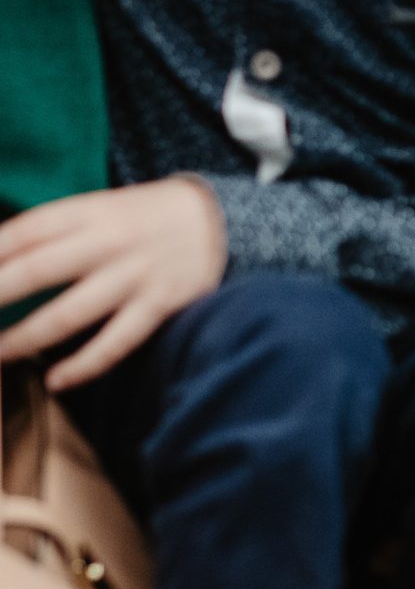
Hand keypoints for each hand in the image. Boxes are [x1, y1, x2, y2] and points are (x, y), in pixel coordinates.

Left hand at [0, 180, 227, 389]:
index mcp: (88, 211)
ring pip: (70, 314)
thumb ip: (52, 231)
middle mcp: (109, 241)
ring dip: (25, 338)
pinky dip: (83, 365)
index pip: (25, 232)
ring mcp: (134, 275)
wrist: (215, 219)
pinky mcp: (159, 305)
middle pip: (38, 271)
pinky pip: (116, 342)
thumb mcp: (97, 208)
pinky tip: (55, 380)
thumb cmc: (140, 218)